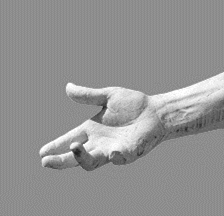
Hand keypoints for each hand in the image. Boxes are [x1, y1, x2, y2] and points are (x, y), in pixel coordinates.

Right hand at [40, 83, 165, 170]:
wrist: (157, 111)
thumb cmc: (133, 104)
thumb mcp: (108, 96)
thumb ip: (89, 95)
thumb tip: (67, 87)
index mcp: (91, 130)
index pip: (68, 140)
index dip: (55, 146)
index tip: (41, 152)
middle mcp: (99, 143)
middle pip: (75, 157)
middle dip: (60, 160)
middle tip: (46, 162)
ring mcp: (113, 150)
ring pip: (92, 162)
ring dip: (82, 158)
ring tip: (74, 147)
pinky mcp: (129, 153)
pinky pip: (119, 159)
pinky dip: (115, 156)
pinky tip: (113, 152)